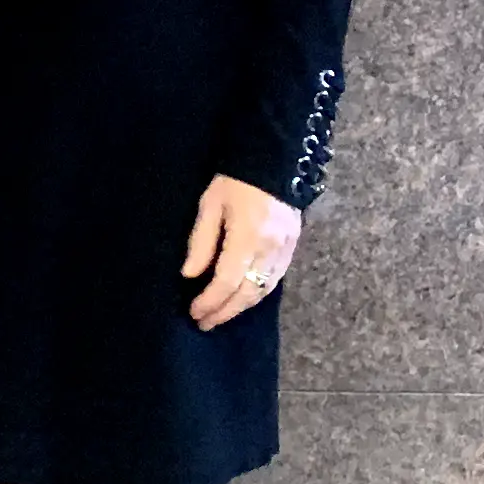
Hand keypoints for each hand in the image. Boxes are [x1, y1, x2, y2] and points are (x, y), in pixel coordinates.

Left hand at [183, 173, 303, 329]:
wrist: (275, 161)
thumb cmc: (235, 180)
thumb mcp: (210, 205)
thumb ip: (201, 241)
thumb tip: (190, 275)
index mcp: (248, 237)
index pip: (227, 281)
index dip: (210, 301)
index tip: (193, 311)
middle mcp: (270, 249)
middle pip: (247, 293)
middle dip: (224, 312)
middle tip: (204, 323)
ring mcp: (285, 250)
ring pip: (263, 290)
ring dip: (241, 308)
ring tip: (220, 316)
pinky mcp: (293, 247)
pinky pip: (275, 281)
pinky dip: (257, 294)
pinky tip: (243, 299)